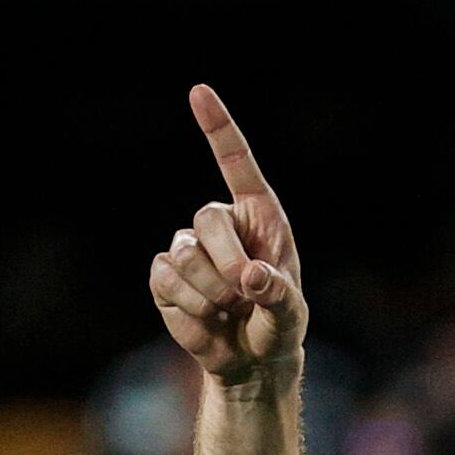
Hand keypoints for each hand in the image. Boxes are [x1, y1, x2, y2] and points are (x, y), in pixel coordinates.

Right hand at [151, 85, 307, 385]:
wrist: (249, 362)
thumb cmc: (276, 327)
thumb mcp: (291, 314)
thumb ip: (279, 294)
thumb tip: (252, 278)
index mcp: (258, 214)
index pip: (235, 161)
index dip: (217, 127)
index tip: (198, 92)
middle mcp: (219, 223)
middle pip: (206, 218)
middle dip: (227, 262)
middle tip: (244, 294)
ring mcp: (187, 248)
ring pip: (184, 255)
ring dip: (210, 293)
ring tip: (228, 311)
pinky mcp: (164, 277)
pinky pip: (165, 281)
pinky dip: (189, 309)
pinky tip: (207, 321)